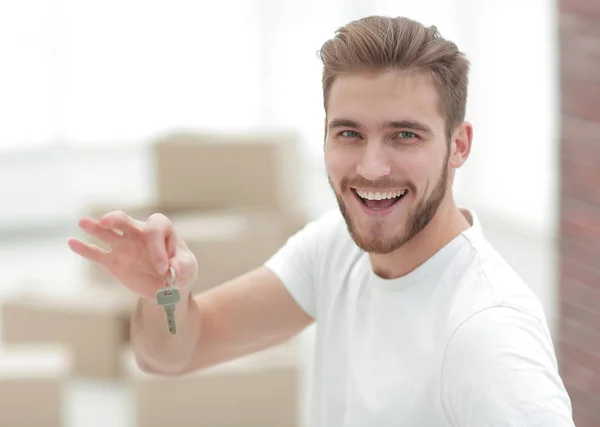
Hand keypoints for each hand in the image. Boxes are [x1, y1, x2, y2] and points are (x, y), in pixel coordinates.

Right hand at [68, 211, 197, 300]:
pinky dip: (84, 248)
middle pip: (125, 220)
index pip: (155, 229)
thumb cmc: (181, 271)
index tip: (164, 269)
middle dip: (116, 219)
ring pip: (107, 233)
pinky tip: (72, 242)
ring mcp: (124, 246)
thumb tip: (172, 268)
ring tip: (84, 222)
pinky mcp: (113, 262)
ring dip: (95, 227)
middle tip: (107, 221)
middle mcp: (139, 233)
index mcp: (161, 230)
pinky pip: (96, 254)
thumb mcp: (189, 269)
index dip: (158, 248)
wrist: (168, 288)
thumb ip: (184, 265)